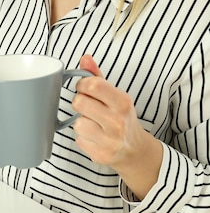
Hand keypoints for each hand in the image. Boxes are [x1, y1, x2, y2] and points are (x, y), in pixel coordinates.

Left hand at [72, 55, 161, 197]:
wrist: (134, 150)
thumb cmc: (121, 118)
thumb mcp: (115, 96)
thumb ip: (97, 77)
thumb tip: (85, 58)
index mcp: (122, 102)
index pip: (93, 85)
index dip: (82, 84)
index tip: (84, 88)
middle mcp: (118, 121)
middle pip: (79, 103)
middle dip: (80, 103)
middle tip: (87, 107)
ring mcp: (110, 140)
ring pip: (77, 123)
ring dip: (81, 123)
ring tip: (93, 124)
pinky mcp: (100, 155)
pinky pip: (78, 140)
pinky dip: (83, 138)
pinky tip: (94, 137)